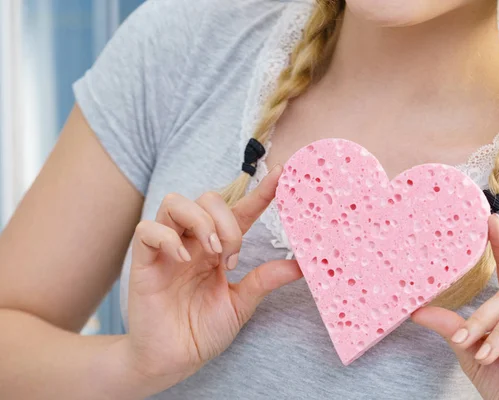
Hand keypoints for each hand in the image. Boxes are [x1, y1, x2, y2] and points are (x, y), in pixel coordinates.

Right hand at [123, 165, 301, 392]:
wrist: (173, 361)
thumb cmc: (202, 331)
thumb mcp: (241, 303)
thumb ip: (265, 280)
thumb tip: (300, 265)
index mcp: (218, 248)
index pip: (240, 210)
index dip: (260, 193)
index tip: (282, 177)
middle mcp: (193, 242)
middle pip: (207, 198)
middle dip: (226, 220)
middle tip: (231, 256)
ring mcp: (167, 250)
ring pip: (175, 203)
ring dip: (200, 221)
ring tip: (212, 253)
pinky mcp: (144, 262)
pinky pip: (148, 230)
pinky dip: (168, 238)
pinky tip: (183, 260)